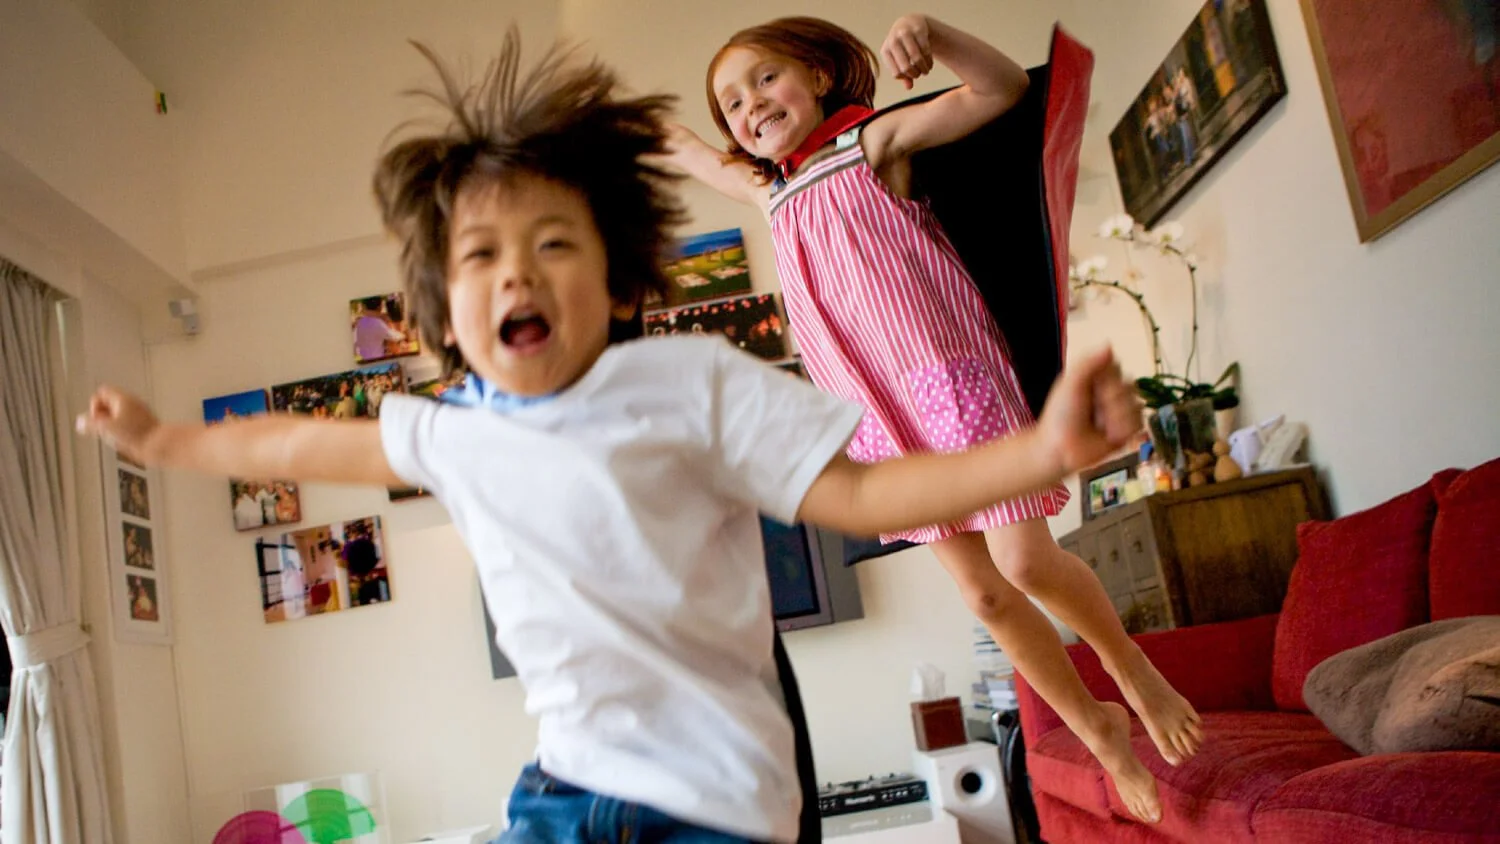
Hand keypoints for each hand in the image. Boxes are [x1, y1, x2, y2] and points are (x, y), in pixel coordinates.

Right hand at [76, 385, 162, 464]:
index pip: (101, 392)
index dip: (94, 406)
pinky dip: (121, 432)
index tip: (99, 419)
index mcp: (123, 398)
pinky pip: (126, 425)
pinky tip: (124, 441)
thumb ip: (90, 423)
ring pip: (117, 416)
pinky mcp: (144, 425)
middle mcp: (132, 403)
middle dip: (102, 418)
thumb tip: (80, 421)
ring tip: (116, 437)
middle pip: (108, 404)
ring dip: (111, 426)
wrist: (160, 446)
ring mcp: (139, 413)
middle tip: (107, 430)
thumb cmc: (136, 435)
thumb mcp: (106, 428)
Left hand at [882, 15, 934, 89]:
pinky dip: (929, 60)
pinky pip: (925, 50)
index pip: (896, 73)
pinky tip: (930, 63)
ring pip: (916, 59)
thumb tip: (909, 88)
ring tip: (926, 70)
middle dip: (916, 74)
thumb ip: (903, 75)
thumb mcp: (899, 59)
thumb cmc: (902, 46)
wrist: (909, 22)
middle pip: (906, 67)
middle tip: (921, 74)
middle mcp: (893, 41)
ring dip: (924, 68)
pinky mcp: (918, 30)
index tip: (912, 76)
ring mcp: (905, 34)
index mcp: (885, 51)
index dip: (906, 78)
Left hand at [1035, 348, 1144, 474]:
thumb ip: (1088, 363)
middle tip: (1092, 410)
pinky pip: (1140, 423)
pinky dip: (1123, 430)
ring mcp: (1122, 410)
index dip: (1106, 379)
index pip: (1117, 367)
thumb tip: (1109, 344)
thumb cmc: (1061, 415)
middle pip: (1130, 386)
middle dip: (1110, 401)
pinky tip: (1108, 434)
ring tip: (1099, 425)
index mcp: (1099, 376)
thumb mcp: (1070, 383)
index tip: (1091, 388)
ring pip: (1136, 405)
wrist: (1060, 449)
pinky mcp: (1129, 430)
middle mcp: (1113, 390)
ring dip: (1115, 418)